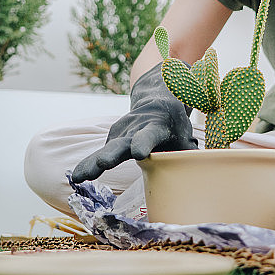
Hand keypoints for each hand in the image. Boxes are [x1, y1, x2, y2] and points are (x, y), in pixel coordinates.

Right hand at [72, 64, 196, 182]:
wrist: (155, 97)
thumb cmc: (174, 124)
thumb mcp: (185, 133)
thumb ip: (187, 152)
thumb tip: (198, 171)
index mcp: (156, 125)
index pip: (149, 135)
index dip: (144, 144)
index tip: (139, 154)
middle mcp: (135, 128)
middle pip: (122, 143)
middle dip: (111, 155)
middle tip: (101, 164)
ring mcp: (121, 132)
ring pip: (105, 150)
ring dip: (91, 164)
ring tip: (78, 178)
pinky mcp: (112, 138)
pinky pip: (99, 155)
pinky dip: (88, 166)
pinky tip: (77, 178)